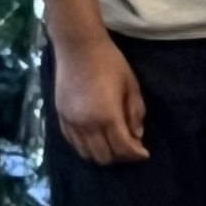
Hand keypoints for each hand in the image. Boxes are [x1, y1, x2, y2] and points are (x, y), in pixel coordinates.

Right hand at [52, 32, 147, 165]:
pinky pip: (73, 143)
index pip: (123, 148)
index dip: (136, 155)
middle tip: (131, 149)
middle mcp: (86, 124)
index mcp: (107, 116)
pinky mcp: (60, 118)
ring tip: (115, 145)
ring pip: (87, 153)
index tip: (145, 154)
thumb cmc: (110, 63)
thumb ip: (135, 114)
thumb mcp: (131, 87)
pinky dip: (87, 148)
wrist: (78, 47)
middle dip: (121, 157)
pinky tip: (97, 140)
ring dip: (103, 154)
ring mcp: (70, 122)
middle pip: (104, 157)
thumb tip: (137, 136)